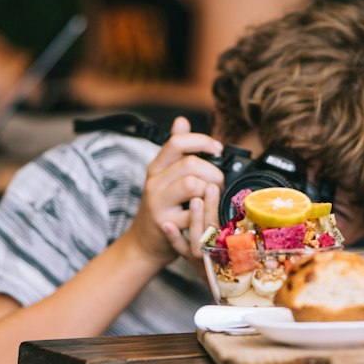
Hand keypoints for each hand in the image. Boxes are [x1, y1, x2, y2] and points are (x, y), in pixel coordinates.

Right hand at [128, 116, 223, 264]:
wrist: (144, 242)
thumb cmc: (162, 207)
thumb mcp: (164, 176)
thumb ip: (175, 150)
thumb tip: (181, 121)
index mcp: (156, 167)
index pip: (177, 142)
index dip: (202, 141)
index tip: (218, 149)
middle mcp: (154, 182)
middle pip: (190, 164)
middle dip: (213, 172)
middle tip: (219, 183)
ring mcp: (158, 203)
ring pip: (192, 185)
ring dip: (210, 190)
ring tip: (212, 198)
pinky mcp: (165, 224)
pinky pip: (194, 213)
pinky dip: (205, 212)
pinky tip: (206, 214)